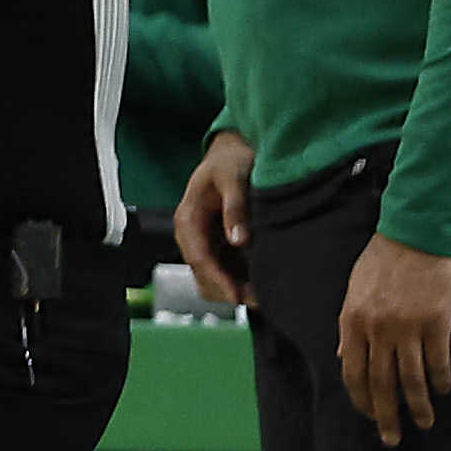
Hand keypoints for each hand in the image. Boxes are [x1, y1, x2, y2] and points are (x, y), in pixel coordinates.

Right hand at [176, 133, 255, 303]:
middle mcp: (190, 234)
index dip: (218, 280)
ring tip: (262, 293)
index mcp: (187, 219)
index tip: (238, 296)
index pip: (199, 258)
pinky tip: (258, 280)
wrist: (231, 151)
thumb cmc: (229, 161)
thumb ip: (234, 208)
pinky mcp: (215, 244)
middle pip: (203, 274)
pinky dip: (238, 279)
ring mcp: (202, 241)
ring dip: (234, 287)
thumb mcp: (233, 178)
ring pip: (211, 277)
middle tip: (259, 298)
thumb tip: (238, 240)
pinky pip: (222, 269)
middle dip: (228, 289)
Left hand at [337, 234, 450, 444]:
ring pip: (411, 378)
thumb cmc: (384, 258)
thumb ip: (349, 326)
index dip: (361, 399)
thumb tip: (343, 356)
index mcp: (352, 321)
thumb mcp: (355, 290)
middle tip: (392, 438)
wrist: (417, 232)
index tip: (369, 416)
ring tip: (424, 423)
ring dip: (417, 405)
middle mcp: (377, 329)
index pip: (352, 373)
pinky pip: (437, 360)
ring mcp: (407, 327)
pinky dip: (440, 380)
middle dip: (385, 415)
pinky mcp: (436, 322)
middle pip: (380, 383)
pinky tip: (443, 390)